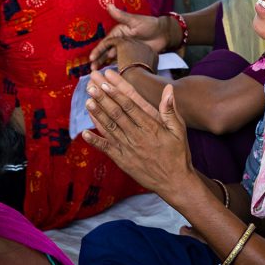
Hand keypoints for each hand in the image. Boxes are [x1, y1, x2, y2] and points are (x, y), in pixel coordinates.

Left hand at [82, 70, 193, 194]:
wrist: (175, 182)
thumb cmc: (178, 153)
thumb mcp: (179, 130)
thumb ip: (170, 110)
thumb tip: (168, 89)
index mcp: (151, 127)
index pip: (130, 106)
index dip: (117, 93)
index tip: (107, 82)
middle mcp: (137, 137)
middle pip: (116, 114)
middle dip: (103, 99)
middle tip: (91, 86)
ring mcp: (128, 150)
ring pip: (109, 129)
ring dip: (97, 115)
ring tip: (87, 101)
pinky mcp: (123, 161)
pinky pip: (107, 149)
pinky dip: (95, 142)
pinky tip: (85, 133)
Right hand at [90, 4, 174, 67]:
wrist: (164, 34)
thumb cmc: (149, 24)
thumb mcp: (135, 21)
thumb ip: (121, 16)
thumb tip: (108, 5)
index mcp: (118, 33)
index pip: (106, 43)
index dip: (98, 50)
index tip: (92, 58)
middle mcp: (120, 42)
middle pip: (106, 52)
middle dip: (98, 60)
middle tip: (92, 69)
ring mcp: (126, 50)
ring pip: (113, 58)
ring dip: (105, 65)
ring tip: (98, 73)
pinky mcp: (133, 56)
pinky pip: (123, 62)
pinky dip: (118, 68)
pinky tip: (113, 75)